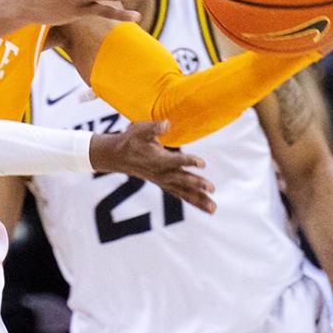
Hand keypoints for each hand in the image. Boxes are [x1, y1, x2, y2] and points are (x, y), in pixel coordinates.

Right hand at [89, 121, 216, 213]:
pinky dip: (193, 201)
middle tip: (211, 188)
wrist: (118, 156)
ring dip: (199, 200)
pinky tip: (206, 207)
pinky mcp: (165, 184)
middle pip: (182, 180)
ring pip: (183, 192)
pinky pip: (180, 195)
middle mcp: (162, 172)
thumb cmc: (131, 140)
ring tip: (213, 208)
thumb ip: (154, 128)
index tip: (202, 163)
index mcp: (158, 159)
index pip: (176, 161)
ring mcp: (163, 180)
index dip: (189, 161)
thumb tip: (167, 123)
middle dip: (197, 184)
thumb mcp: (140, 130)